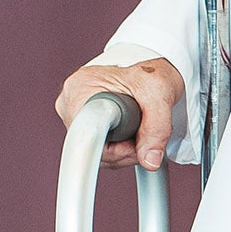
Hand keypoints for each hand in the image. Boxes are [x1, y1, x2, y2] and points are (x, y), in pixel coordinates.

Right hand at [56, 58, 182, 169]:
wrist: (152, 71)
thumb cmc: (152, 74)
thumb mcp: (160, 95)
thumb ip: (157, 129)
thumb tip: (149, 160)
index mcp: (80, 88)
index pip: (88, 135)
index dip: (116, 149)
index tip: (135, 144)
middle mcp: (70, 101)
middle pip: (92, 148)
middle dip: (124, 150)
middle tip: (144, 131)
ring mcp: (74, 114)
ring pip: (97, 152)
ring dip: (124, 151)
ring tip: (139, 129)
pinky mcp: (83, 124)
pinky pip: (100, 150)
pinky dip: (119, 149)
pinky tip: (131, 135)